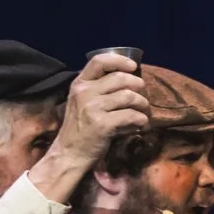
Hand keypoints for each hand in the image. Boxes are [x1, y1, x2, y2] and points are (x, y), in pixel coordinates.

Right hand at [30, 51, 149, 201]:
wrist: (70, 153)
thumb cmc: (82, 128)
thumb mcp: (83, 102)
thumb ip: (100, 89)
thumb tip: (130, 79)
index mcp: (80, 84)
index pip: (99, 61)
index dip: (120, 60)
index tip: (133, 66)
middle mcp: (84, 92)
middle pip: (122, 78)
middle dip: (139, 88)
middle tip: (142, 100)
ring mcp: (92, 108)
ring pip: (130, 97)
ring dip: (143, 106)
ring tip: (142, 115)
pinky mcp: (102, 124)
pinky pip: (132, 116)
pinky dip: (142, 121)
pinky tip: (139, 126)